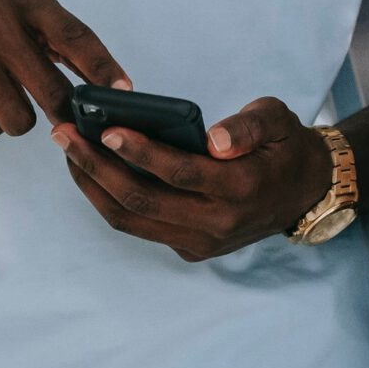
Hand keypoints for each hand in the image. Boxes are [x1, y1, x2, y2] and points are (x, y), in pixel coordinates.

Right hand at [0, 0, 128, 141]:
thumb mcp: (19, 6)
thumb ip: (63, 39)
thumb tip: (114, 87)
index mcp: (24, 1)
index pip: (75, 37)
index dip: (103, 68)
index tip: (124, 94)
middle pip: (52, 93)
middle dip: (61, 111)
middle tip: (59, 114)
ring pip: (18, 120)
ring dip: (17, 119)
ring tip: (1, 96)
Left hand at [53, 95, 332, 261]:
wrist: (303, 192)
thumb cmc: (283, 146)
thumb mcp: (277, 119)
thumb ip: (247, 126)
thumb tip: (213, 138)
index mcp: (240, 188)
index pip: (179, 172)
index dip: (140, 152)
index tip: (106, 128)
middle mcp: (216, 223)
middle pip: (142, 200)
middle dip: (96, 166)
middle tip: (65, 134)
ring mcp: (200, 242)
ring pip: (132, 220)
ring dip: (93, 185)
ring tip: (68, 150)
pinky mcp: (190, 248)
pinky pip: (140, 226)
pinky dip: (109, 199)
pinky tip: (91, 169)